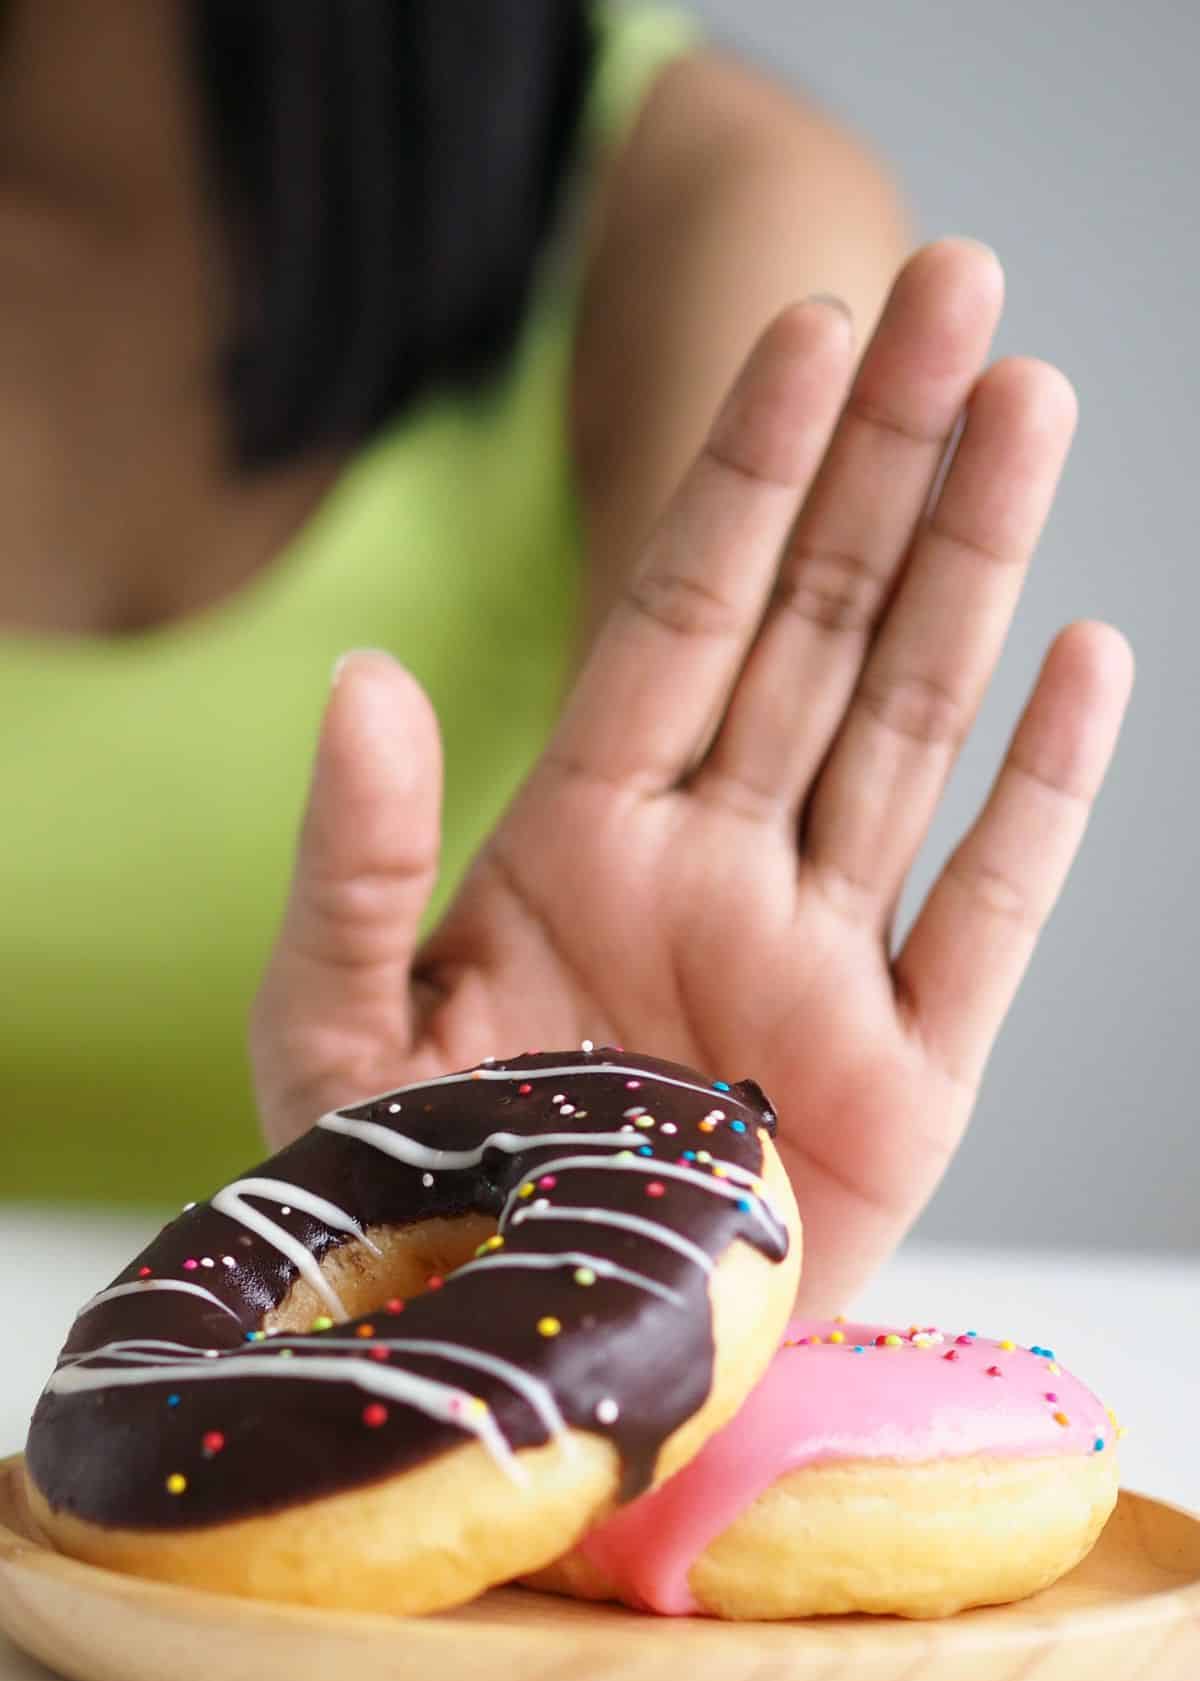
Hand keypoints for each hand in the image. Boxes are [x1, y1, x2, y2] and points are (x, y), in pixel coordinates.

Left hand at [251, 240, 1132, 1311]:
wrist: (520, 1372)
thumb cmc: (413, 1208)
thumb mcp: (332, 1028)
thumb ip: (354, 859)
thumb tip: (365, 677)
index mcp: (582, 840)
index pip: (679, 612)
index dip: (745, 471)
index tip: (808, 327)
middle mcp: (718, 870)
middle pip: (817, 626)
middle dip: (887, 460)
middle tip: (960, 290)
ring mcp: (823, 962)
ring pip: (912, 727)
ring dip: (975, 568)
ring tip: (1028, 405)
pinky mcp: (908, 1077)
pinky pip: (990, 913)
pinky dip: (1042, 795)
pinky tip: (1086, 659)